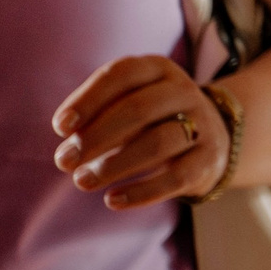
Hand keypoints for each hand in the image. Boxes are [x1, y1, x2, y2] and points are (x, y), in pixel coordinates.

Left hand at [52, 56, 230, 209]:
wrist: (211, 137)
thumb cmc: (150, 119)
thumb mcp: (129, 102)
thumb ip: (99, 115)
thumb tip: (70, 141)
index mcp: (159, 69)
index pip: (122, 74)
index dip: (88, 99)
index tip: (60, 128)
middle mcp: (184, 91)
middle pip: (140, 108)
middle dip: (96, 137)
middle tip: (64, 161)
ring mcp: (202, 124)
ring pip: (159, 142)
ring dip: (114, 165)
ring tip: (82, 181)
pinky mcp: (209, 159)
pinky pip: (176, 177)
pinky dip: (141, 192)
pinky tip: (112, 200)